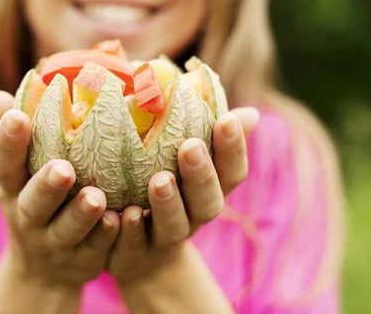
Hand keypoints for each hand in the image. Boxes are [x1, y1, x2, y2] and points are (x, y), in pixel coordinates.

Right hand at [0, 89, 120, 289]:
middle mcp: (27, 217)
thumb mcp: (19, 175)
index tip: (19, 117)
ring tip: (97, 198)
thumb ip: (16, 137)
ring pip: (66, 230)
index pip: (2, 163)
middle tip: (64, 168)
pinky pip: (95, 250)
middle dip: (47, 186)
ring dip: (80, 214)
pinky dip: (106, 237)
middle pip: (32, 203)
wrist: (41, 271)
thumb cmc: (34, 201)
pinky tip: (120, 219)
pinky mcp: (81, 262)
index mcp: (11, 188)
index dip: (7, 142)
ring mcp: (53, 244)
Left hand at [107, 108, 259, 285]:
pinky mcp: (134, 254)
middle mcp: (194, 218)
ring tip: (160, 180)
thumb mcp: (187, 167)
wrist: (142, 258)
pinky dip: (129, 231)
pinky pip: (133, 245)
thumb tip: (249, 113)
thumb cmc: (168, 195)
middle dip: (201, 175)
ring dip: (168, 204)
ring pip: (173, 226)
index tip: (227, 119)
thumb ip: (208, 137)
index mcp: (210, 193)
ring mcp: (165, 239)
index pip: (232, 173)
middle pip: (208, 203)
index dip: (233, 149)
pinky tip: (121, 214)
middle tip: (191, 146)